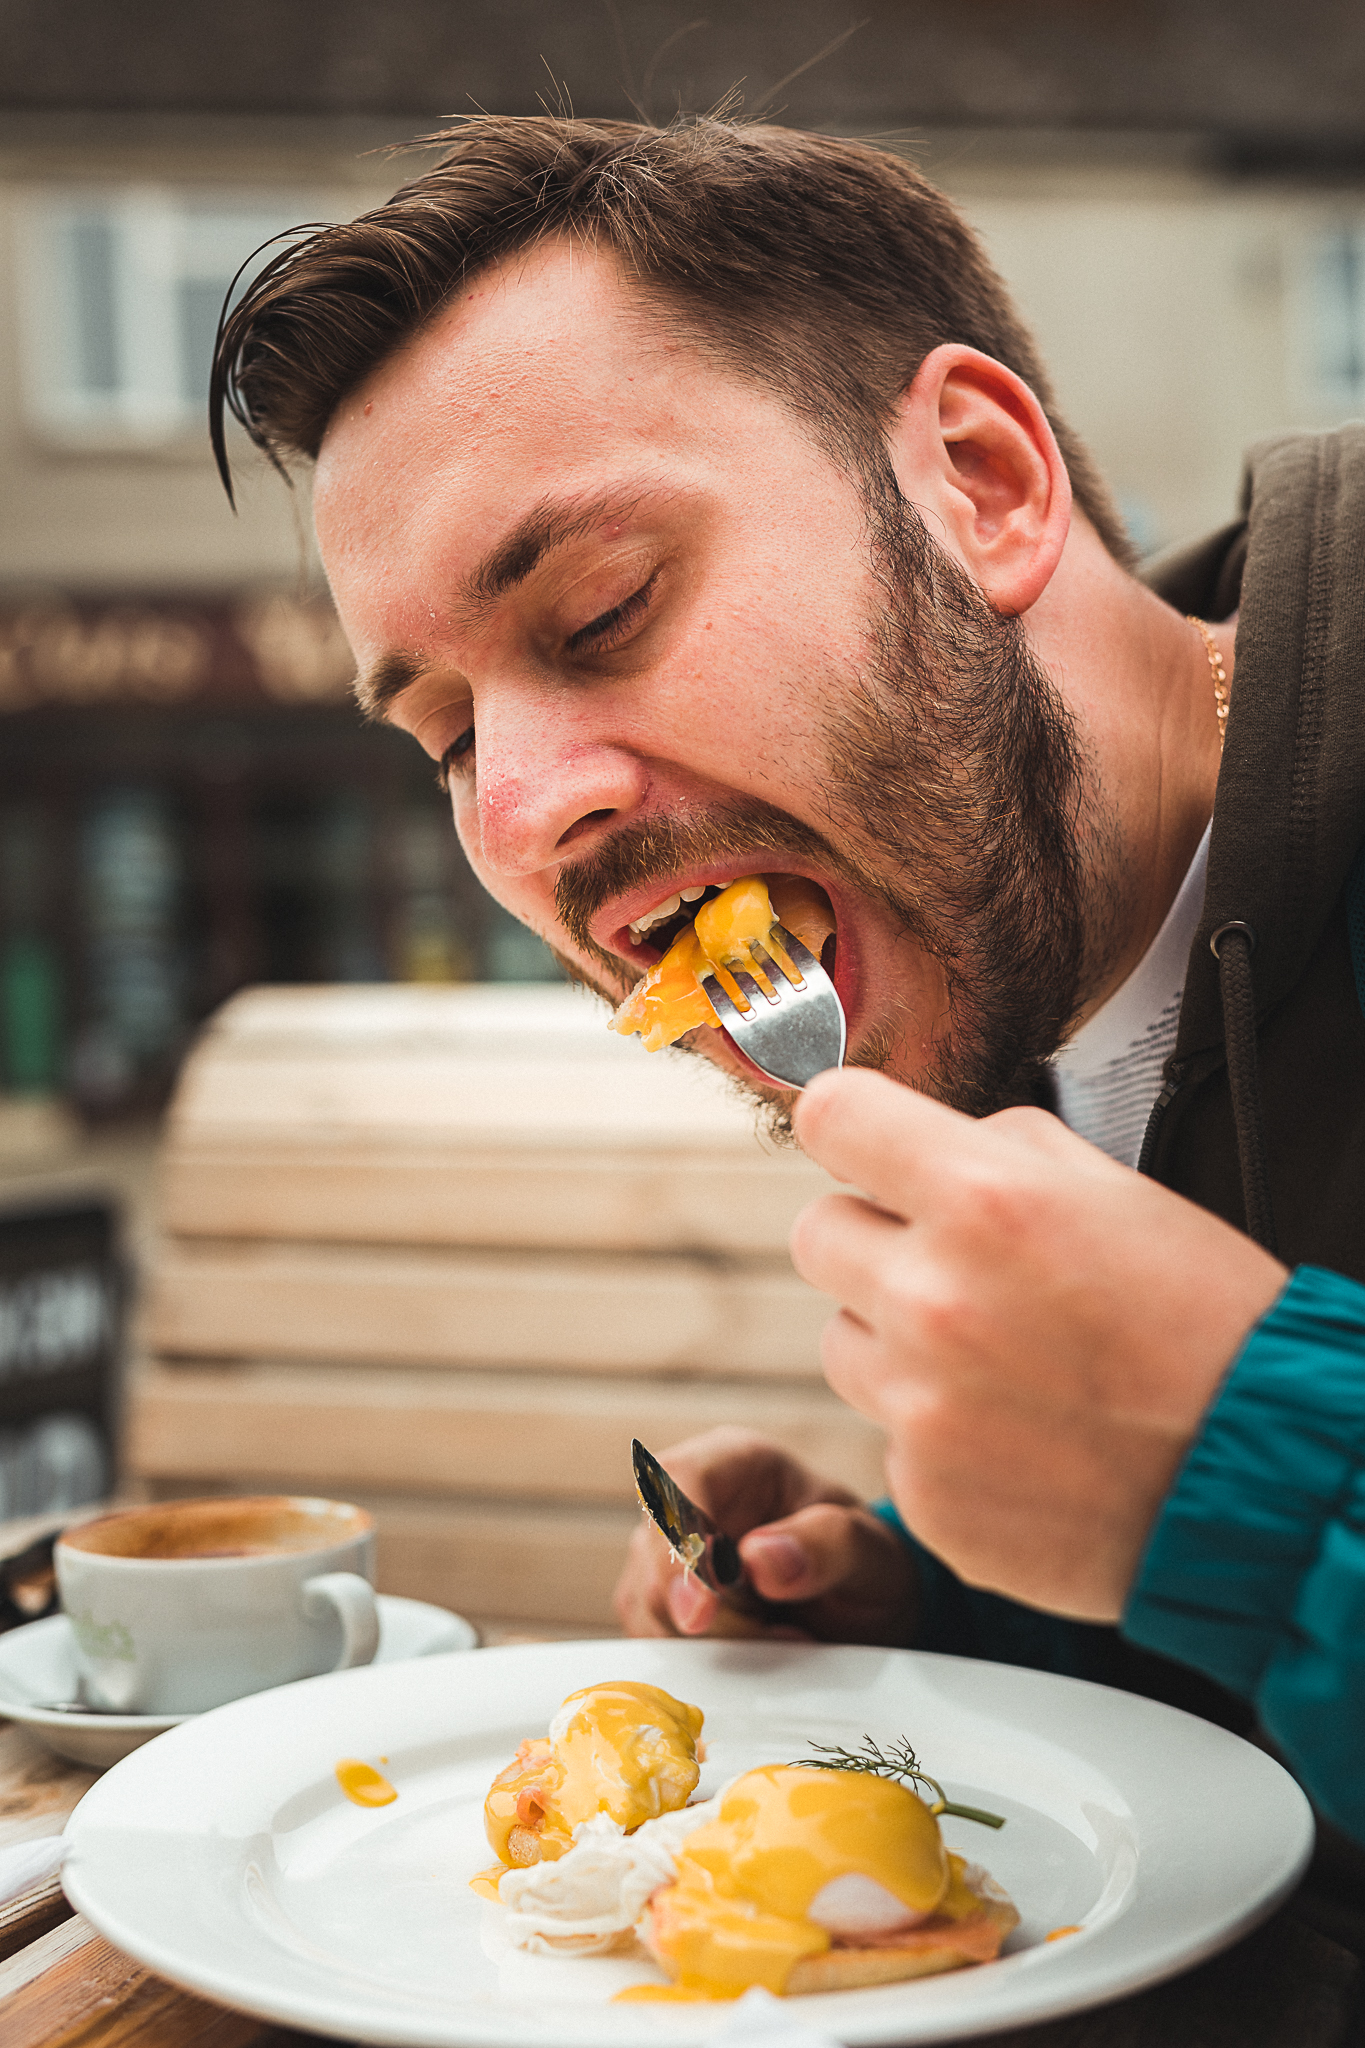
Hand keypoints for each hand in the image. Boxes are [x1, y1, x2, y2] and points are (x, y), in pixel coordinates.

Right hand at [611, 1426, 917, 1643]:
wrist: (859, 1609)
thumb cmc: (864, 1564)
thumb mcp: (871, 1553)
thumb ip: (826, 1544)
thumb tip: (757, 1559)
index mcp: (735, 1461)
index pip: (679, 1480)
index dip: (679, 1543)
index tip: (699, 1611)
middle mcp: (686, 1499)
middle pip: (654, 1557)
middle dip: (713, 1616)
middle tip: (784, 1636)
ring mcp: (663, 1552)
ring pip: (650, 1607)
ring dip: (715, 1643)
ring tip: (783, 1638)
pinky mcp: (659, 1602)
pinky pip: (655, 1640)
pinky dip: (703, 1662)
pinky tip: (756, 1653)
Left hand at [790, 1070, 1287, 1623]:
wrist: (1268, 1483)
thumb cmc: (1210, 1328)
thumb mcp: (1123, 1194)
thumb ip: (1004, 1151)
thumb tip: (920, 1140)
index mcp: (985, 1201)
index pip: (831, 1115)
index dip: (852, 1126)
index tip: (869, 1146)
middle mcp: (933, 1300)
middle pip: (816, 1232)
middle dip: (874, 1239)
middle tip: (954, 1268)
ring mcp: (920, 1408)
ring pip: (843, 1340)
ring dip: (897, 1340)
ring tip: (1001, 1362)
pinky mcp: (926, 1495)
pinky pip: (890, 1436)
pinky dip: (939, 1434)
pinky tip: (1021, 1438)